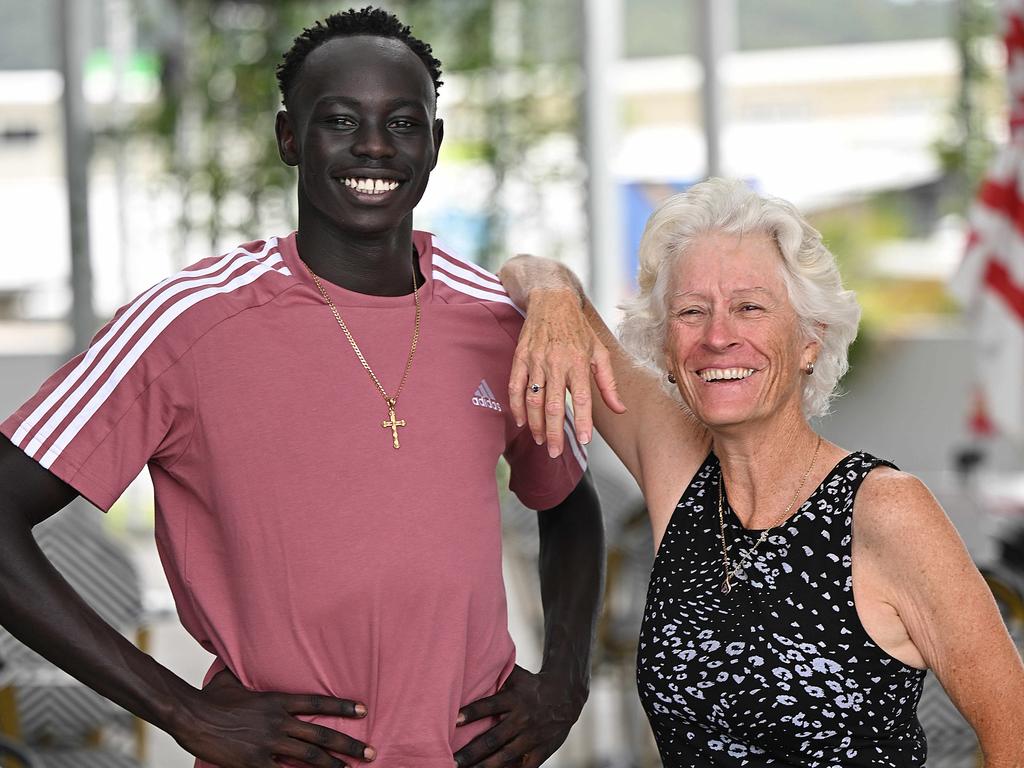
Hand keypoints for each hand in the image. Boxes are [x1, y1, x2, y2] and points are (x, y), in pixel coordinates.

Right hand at [175, 667, 375, 767]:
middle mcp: (278, 722)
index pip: (317, 703)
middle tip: (370, 753)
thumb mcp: (233, 680)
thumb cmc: (211, 698)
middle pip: (321, 735)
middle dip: (348, 745)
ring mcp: (268, 744)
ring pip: (309, 757)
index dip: (342, 707)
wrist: (191, 717)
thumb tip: (240, 656)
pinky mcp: (254, 763)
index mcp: (277, 701)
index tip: (363, 711)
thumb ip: (246, 673)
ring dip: (332, 765)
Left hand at [453, 665, 585, 767]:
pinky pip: (524, 767)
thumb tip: (472, 660)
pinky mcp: (541, 751)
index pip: (490, 706)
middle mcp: (522, 719)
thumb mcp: (517, 675)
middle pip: (493, 738)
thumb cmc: (532, 684)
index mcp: (514, 699)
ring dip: (484, 766)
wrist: (566, 697)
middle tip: (451, 761)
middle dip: (471, 751)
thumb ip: (497, 673)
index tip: (453, 720)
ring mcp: (532, 737)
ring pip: (505, 756)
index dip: (472, 713)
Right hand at [507, 289, 624, 456]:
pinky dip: (517, 407)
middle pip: (553, 405)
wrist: (552, 302)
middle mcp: (556, 363)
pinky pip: (515, 387)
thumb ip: (609, 384)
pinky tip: (521, 421)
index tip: (585, 440)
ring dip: (535, 424)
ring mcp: (535, 361)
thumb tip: (620, 409)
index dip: (583, 421)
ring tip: (540, 440)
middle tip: (554, 452)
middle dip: (554, 433)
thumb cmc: (579, 329)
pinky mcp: (520, 358)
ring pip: (533, 400)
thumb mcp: (599, 353)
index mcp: (578, 363)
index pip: (582, 398)